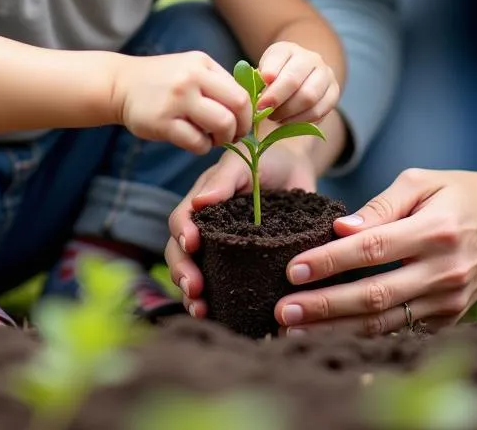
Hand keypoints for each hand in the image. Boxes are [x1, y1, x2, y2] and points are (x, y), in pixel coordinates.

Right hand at [112, 52, 252, 153]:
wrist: (120, 84)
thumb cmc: (163, 80)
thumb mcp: (191, 68)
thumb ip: (217, 82)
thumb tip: (251, 105)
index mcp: (202, 64)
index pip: (241, 91)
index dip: (248, 113)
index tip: (242, 123)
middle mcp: (191, 78)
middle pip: (238, 106)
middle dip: (241, 126)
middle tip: (234, 135)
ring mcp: (176, 99)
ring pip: (222, 124)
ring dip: (223, 138)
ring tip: (212, 139)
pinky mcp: (162, 122)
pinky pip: (197, 142)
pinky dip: (202, 147)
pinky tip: (194, 141)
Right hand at [164, 141, 319, 316]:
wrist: (296, 168)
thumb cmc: (266, 158)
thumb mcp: (244, 163)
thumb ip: (223, 179)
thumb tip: (199, 203)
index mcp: (201, 203)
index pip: (181, 220)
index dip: (182, 235)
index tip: (191, 246)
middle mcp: (207, 228)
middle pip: (181, 254)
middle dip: (182, 273)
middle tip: (193, 290)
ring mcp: (224, 249)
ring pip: (198, 274)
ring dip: (193, 295)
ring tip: (201, 311)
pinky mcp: (245, 264)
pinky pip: (226, 286)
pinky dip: (221, 303)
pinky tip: (227, 318)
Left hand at [256, 41, 339, 124]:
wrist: (301, 77)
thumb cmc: (275, 76)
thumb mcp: (263, 72)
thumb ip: (259, 80)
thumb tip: (260, 97)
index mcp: (289, 49)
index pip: (278, 60)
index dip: (267, 79)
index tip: (258, 99)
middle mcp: (311, 58)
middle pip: (294, 80)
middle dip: (276, 99)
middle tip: (263, 112)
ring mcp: (325, 74)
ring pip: (309, 97)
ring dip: (288, 112)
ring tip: (275, 117)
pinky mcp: (334, 92)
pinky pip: (319, 110)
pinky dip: (301, 120)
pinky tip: (288, 121)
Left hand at [268, 164, 476, 334]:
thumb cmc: (459, 191)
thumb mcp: (421, 181)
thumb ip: (380, 206)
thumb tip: (340, 229)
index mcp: (435, 230)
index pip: (372, 251)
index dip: (330, 262)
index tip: (293, 270)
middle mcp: (444, 270)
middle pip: (374, 295)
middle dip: (323, 306)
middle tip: (283, 310)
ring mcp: (450, 299)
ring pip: (385, 321)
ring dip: (336, 327)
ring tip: (294, 329)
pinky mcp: (450, 315)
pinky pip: (401, 328)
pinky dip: (363, 333)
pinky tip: (329, 332)